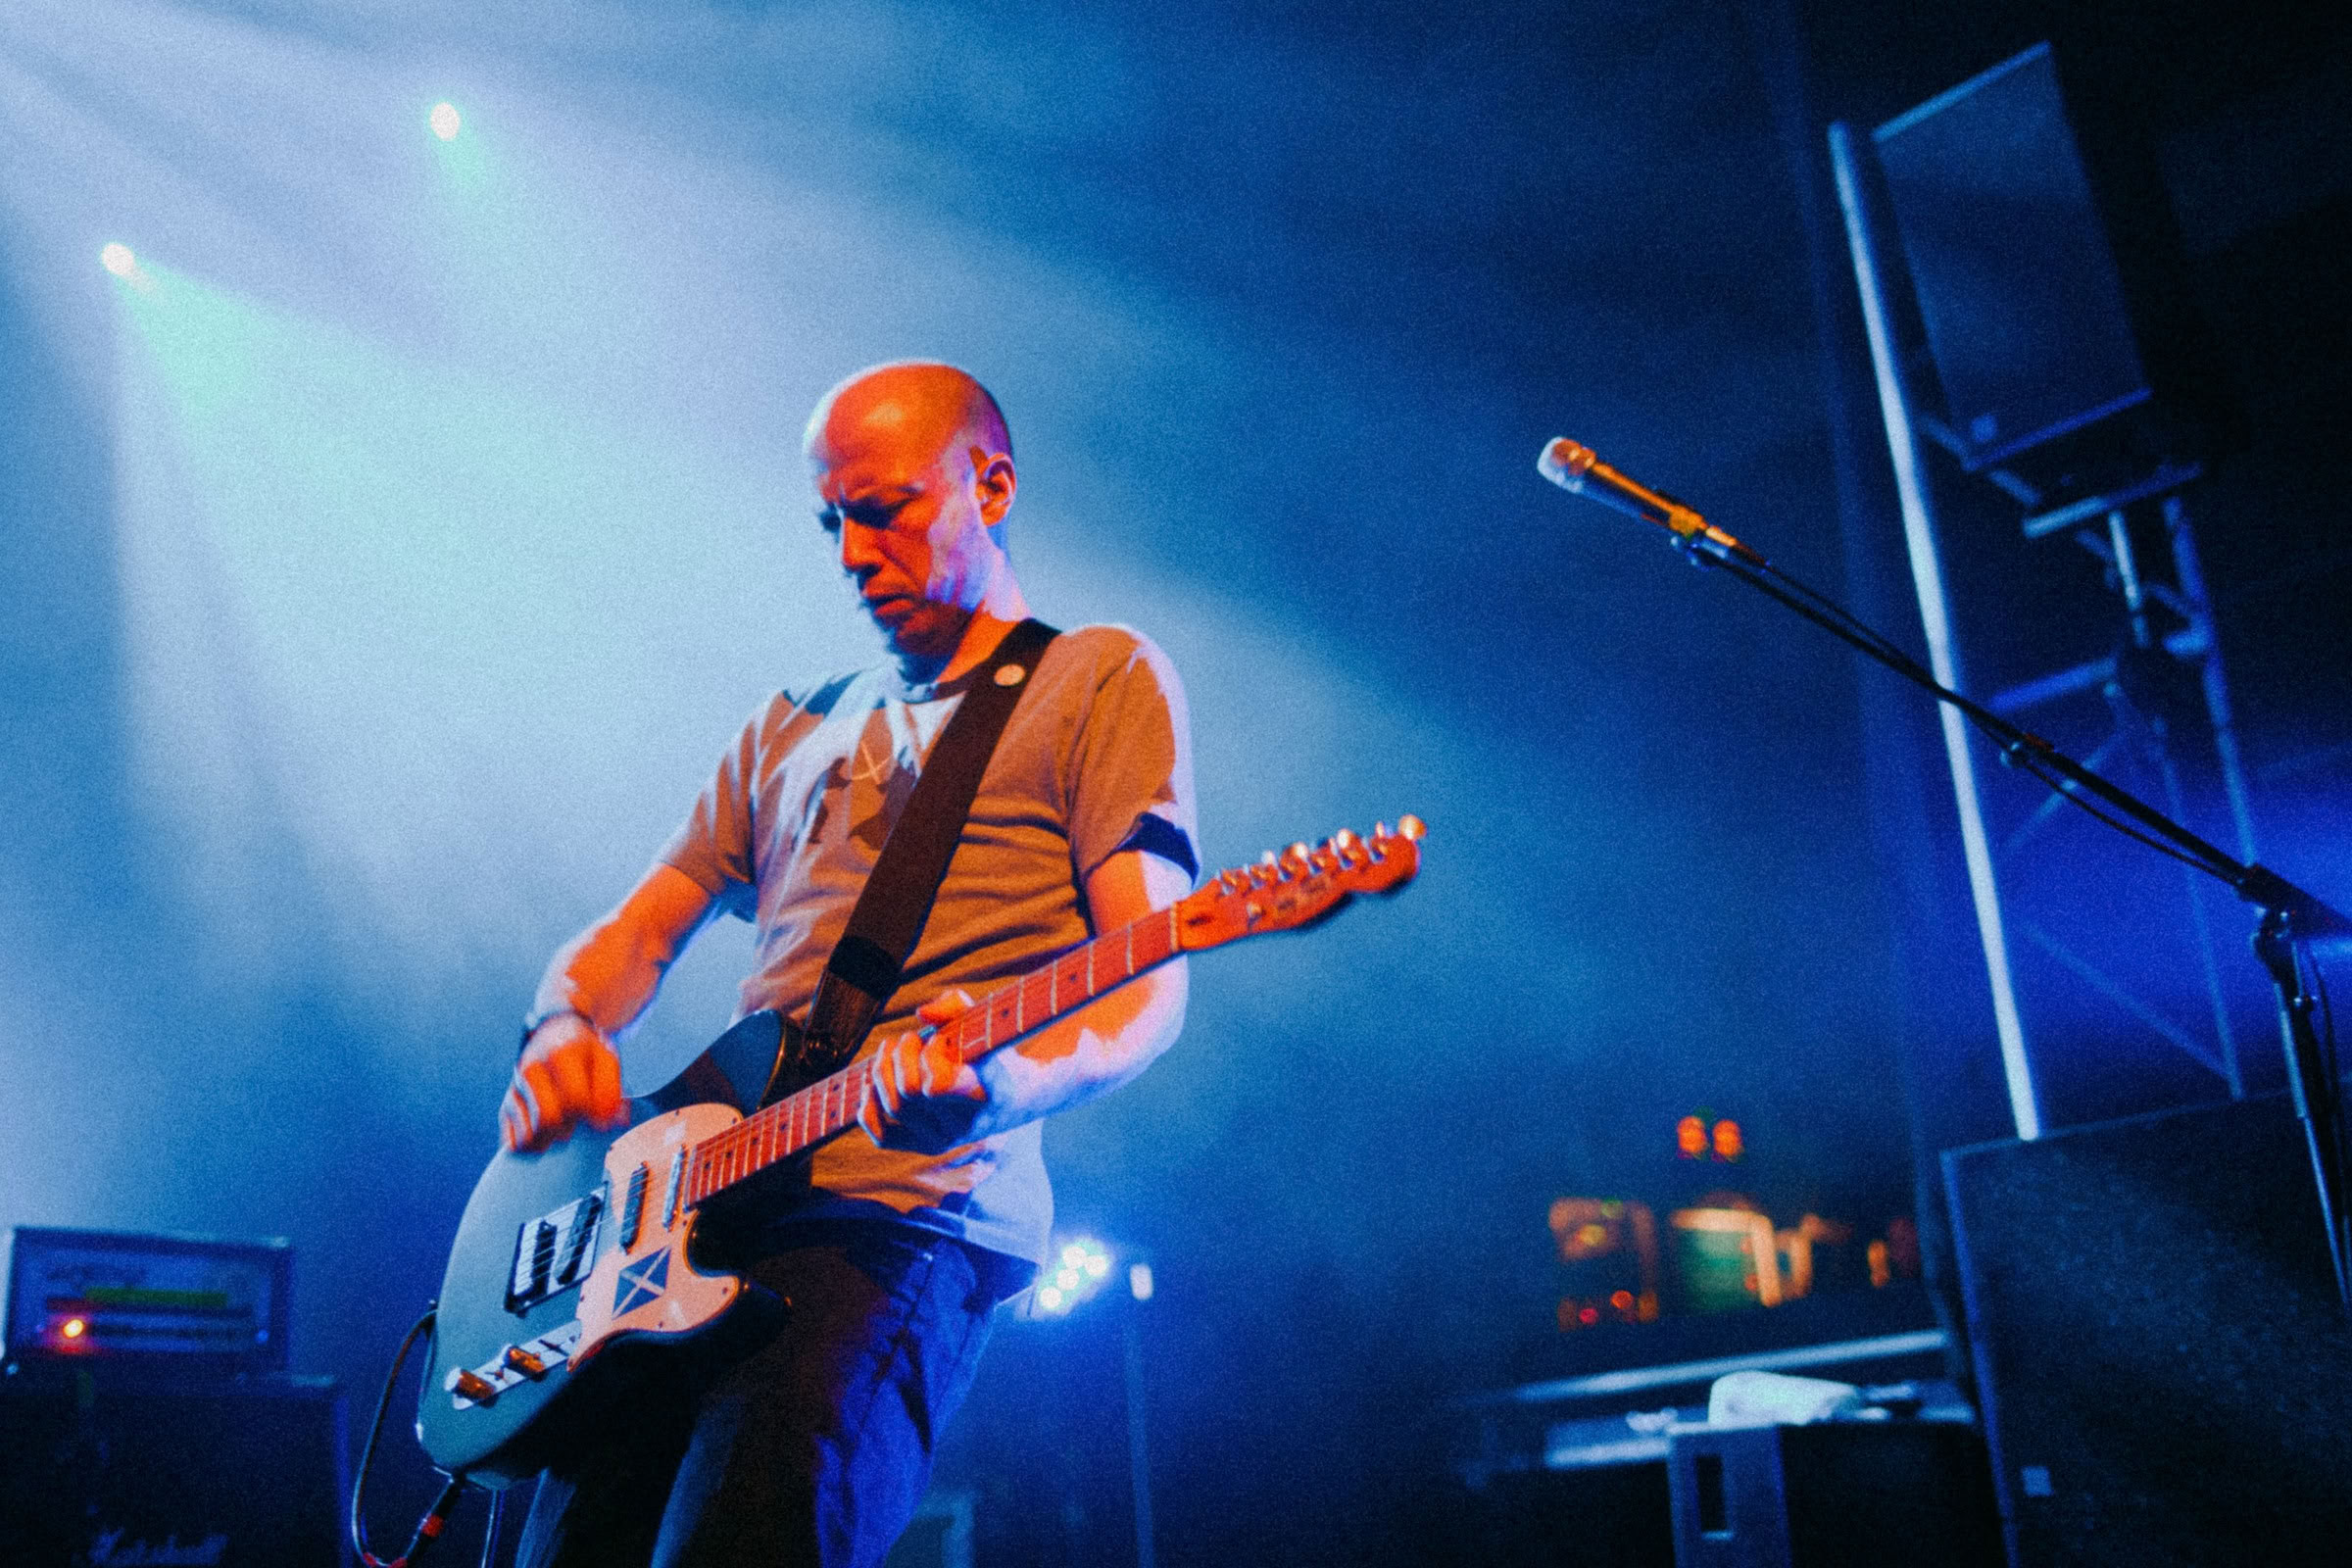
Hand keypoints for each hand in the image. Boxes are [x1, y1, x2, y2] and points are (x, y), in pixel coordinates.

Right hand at [504, 1014, 627, 1151]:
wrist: (555, 1030)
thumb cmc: (585, 1050)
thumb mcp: (606, 1058)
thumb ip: (613, 1090)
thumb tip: (616, 1123)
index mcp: (558, 1054)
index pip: (575, 1099)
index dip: (593, 1114)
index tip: (600, 1112)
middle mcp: (530, 1069)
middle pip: (548, 1120)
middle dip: (570, 1126)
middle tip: (579, 1116)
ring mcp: (515, 1088)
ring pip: (529, 1136)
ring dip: (552, 1139)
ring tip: (564, 1123)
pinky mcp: (506, 1106)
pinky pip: (516, 1144)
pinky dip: (534, 1146)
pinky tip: (549, 1134)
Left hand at [857, 989, 988, 1153]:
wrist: (1014, 1098)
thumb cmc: (991, 1051)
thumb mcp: (983, 1021)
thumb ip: (955, 1005)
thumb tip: (922, 1014)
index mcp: (989, 1093)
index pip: (939, 1085)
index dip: (929, 1055)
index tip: (940, 1039)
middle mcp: (967, 1124)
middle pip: (909, 1091)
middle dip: (902, 1053)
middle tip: (912, 1037)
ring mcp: (947, 1140)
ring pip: (894, 1107)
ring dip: (884, 1069)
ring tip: (894, 1050)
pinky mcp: (928, 1147)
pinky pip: (883, 1136)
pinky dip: (870, 1106)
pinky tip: (879, 1083)